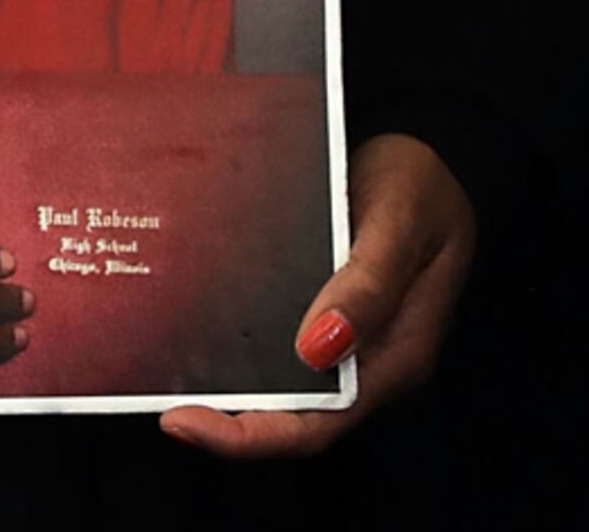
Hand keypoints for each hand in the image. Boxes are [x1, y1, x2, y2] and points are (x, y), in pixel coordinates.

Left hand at [160, 134, 472, 457]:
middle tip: (158, 406)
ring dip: (228, 390)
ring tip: (163, 378)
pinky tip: (194, 334)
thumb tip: (316, 350)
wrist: (429, 154)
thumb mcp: (400, 222)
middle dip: (227, 423)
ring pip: (284, 388)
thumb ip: (368, 286)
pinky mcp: (326, 314)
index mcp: (397, 355)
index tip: (182, 422)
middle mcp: (369, 360)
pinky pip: (280, 348)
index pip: (320, 421)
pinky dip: (238, 351)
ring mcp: (349, 342)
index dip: (250, 435)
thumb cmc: (420, 184)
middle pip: (295, 416)